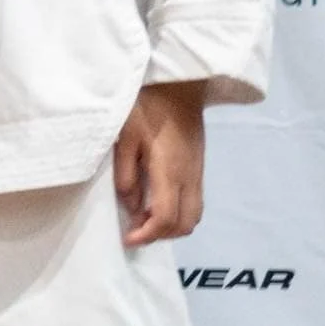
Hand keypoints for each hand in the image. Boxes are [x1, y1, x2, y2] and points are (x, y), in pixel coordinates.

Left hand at [113, 79, 206, 246]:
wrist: (178, 86)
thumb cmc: (147, 106)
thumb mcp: (125, 136)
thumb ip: (126, 173)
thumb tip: (131, 205)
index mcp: (170, 171)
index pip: (166, 218)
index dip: (147, 235)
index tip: (128, 239)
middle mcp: (189, 177)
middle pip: (185, 224)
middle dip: (161, 235)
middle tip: (135, 231)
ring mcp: (198, 172)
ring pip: (194, 215)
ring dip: (172, 225)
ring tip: (145, 218)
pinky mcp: (199, 166)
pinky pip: (195, 201)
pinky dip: (179, 212)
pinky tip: (157, 202)